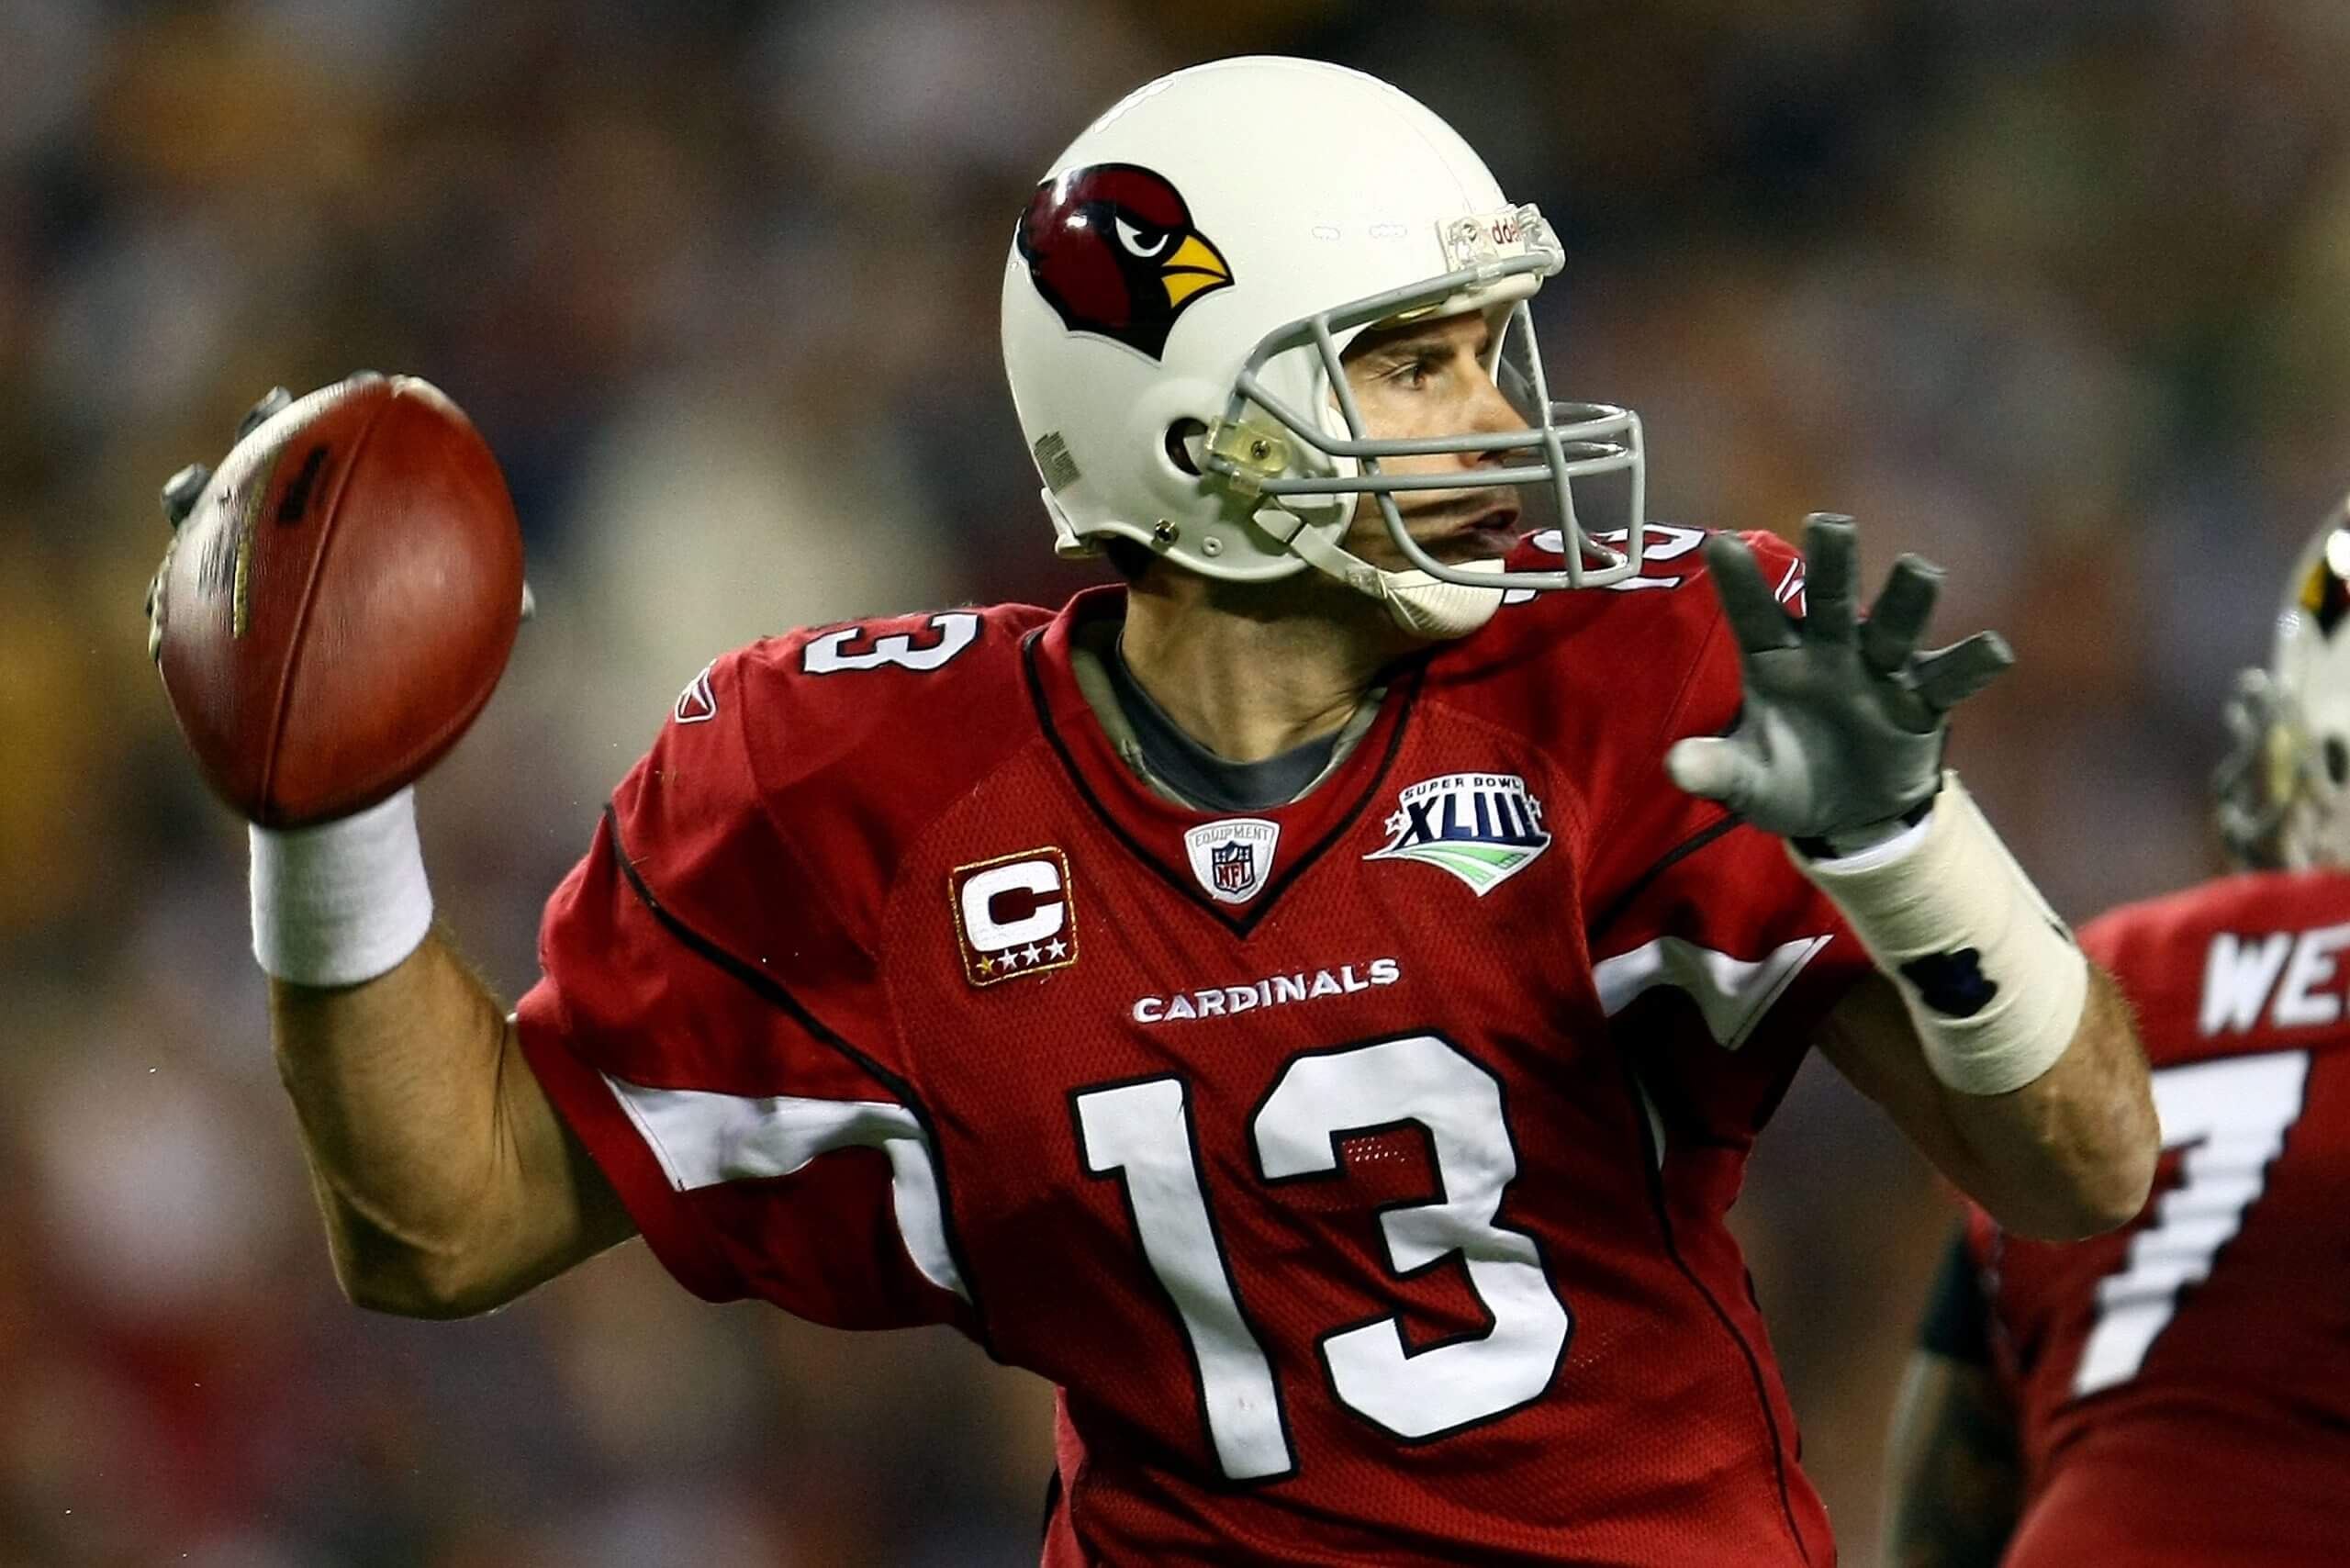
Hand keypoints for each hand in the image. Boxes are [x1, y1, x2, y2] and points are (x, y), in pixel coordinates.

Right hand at [144, 383, 533, 659]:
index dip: (357, 407)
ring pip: (203, 513)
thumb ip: (488, 604)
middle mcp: (287, 517)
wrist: (352, 703)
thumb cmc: (409, 646)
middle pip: (269, 454)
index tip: (371, 379)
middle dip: (268, 424)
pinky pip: (174, 604)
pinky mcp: (202, 608)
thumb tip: (528, 608)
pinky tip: (161, 627)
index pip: (346, 443)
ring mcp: (238, 556)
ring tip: (187, 492)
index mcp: (343, 505)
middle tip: (275, 404)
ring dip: (192, 497)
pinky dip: (166, 610)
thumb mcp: (453, 624)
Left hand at [1665, 513, 2013, 846]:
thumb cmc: (1788, 780)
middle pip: (1830, 593)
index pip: (1754, 614)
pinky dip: (1974, 662)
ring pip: (1897, 619)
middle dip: (1832, 559)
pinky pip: (1952, 675)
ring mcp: (1880, 667)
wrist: (1848, 815)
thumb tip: (1675, 766)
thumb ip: (1715, 770)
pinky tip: (1993, 650)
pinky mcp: (1924, 699)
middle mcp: (1828, 648)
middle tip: (1828, 526)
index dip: (1738, 582)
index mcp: (1774, 658)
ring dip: (1907, 597)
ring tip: (1918, 571)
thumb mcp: (1746, 784)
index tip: (1718, 543)